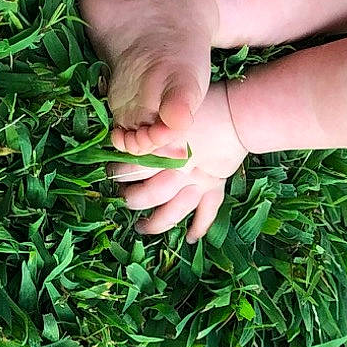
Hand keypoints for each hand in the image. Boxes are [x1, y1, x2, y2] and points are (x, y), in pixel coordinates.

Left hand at [108, 81, 247, 240]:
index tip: (109, 173)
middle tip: (123, 199)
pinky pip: (208, 212)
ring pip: (174, 211)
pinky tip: (191, 238)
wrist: (237, 113)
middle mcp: (179, 170)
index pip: (132, 168)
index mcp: (163, 150)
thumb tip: (121, 138)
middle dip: (132, 200)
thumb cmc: (200, 107)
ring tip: (142, 227)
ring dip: (156, 223)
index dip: (117, 173)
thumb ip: (149, 129)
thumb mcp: (169, 112)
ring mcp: (198, 182)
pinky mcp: (215, 186)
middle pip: (150, 194)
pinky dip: (200, 227)